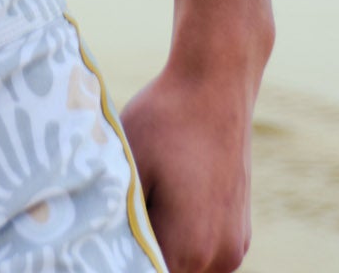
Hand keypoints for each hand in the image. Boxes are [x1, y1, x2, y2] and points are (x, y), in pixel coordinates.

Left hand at [119, 61, 254, 272]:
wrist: (215, 85)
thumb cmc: (164, 121)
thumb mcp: (128, 167)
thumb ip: (118, 220)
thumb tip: (98, 242)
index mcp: (187, 247)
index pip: (144, 272)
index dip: (122, 261)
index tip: (103, 244)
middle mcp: (219, 257)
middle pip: (168, 272)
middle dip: (141, 257)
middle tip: (111, 229)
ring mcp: (234, 247)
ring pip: (187, 268)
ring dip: (164, 250)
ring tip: (142, 211)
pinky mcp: (240, 232)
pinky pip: (204, 254)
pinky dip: (183, 241)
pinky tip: (166, 205)